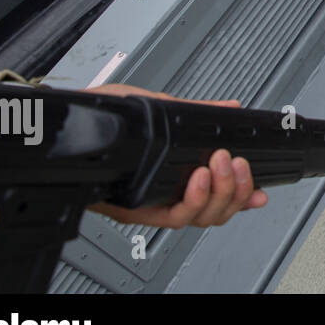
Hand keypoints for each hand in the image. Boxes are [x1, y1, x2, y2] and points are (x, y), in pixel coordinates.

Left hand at [86, 84, 267, 227]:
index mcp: (174, 175)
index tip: (262, 189)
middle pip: (216, 212)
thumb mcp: (155, 108)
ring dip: (221, 192)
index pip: (217, 195)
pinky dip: (194, 199)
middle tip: (239, 163)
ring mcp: (151, 205)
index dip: (244, 196)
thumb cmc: (101, 120)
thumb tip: (228, 106)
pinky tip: (199, 179)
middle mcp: (166, 195)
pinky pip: (174, 218)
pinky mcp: (134, 210)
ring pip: (201, 218)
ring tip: (222, 166)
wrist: (63, 126)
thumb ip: (194, 112)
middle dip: (237, 189)